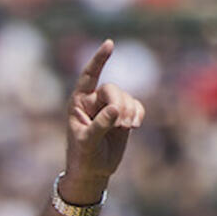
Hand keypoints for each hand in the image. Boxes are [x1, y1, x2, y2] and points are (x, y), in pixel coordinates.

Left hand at [62, 39, 144, 202]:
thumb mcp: (87, 143)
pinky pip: (136, 105)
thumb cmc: (83, 157)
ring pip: (126, 97)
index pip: (89, 76)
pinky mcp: (124, 115)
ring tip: (127, 128)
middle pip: (112, 89)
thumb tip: (115, 109)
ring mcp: (110, 107)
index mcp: (78, 102)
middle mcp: (94, 101)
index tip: (110, 44)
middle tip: (121, 125)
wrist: (94, 171)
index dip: (99, 60)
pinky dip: (138, 113)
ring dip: (130, 111)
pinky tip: (134, 125)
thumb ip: (99, 125)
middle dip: (119, 105)